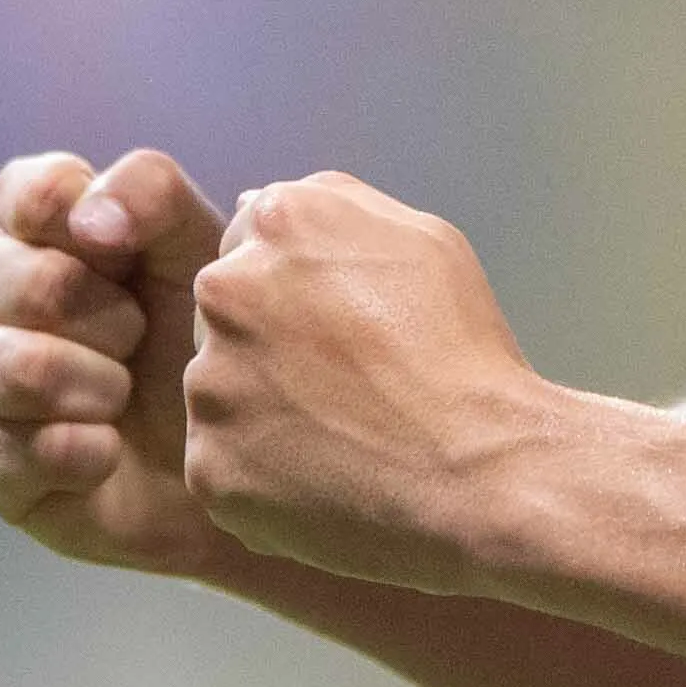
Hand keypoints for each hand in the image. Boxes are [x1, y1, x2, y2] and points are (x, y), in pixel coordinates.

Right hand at [0, 147, 243, 579]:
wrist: (209, 439)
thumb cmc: (194, 322)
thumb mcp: (195, 240)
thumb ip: (150, 191)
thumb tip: (91, 221)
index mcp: (18, 212)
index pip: (40, 195)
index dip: (107, 235)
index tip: (135, 263)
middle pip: (40, 287)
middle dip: (118, 324)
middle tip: (137, 341)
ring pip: (25, 371)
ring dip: (103, 390)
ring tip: (120, 394)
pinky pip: (22, 451)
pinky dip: (89, 454)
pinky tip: (104, 449)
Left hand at [184, 171, 557, 593]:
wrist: (477, 473)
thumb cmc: (461, 352)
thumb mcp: (426, 240)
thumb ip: (337, 206)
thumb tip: (259, 204)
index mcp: (278, 224)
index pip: (248, 248)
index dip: (297, 293)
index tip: (341, 330)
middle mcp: (227, 293)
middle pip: (227, 317)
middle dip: (269, 346)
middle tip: (343, 387)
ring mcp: (210, 384)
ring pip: (220, 392)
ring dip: (262, 410)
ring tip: (339, 439)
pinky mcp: (209, 466)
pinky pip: (223, 465)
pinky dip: (261, 476)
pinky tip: (323, 482)